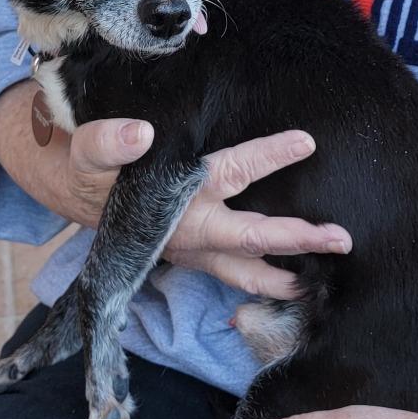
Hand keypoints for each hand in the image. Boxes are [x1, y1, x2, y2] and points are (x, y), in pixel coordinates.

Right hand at [0, 85, 350, 298]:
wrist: (76, 196)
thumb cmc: (92, 170)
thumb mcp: (87, 150)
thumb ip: (107, 141)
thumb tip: (140, 133)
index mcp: (175, 195)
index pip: (231, 170)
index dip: (268, 156)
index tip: (307, 141)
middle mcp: (190, 228)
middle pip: (251, 235)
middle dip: (295, 238)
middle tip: (340, 238)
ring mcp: (195, 248)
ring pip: (244, 269)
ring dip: (282, 277)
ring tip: (319, 283)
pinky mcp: (196, 256)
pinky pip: (234, 275)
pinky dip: (261, 282)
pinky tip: (293, 284)